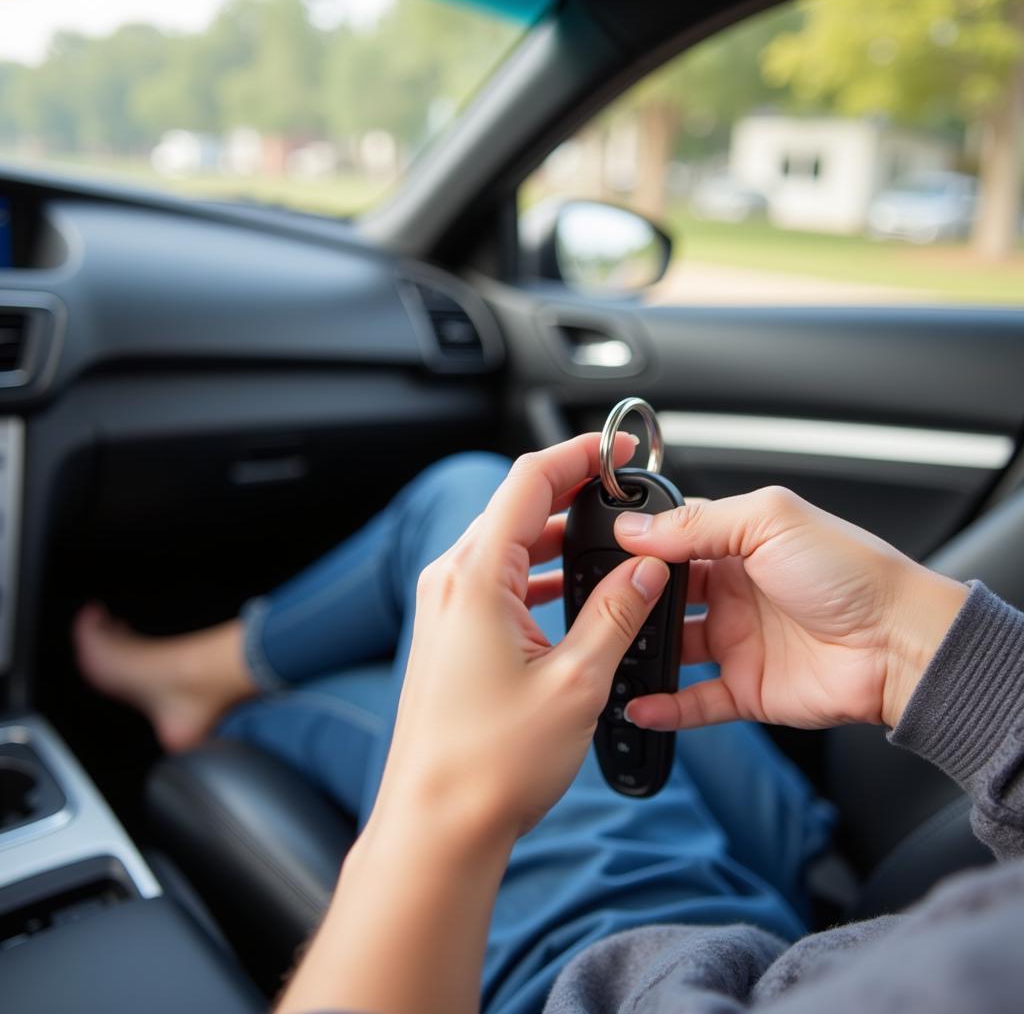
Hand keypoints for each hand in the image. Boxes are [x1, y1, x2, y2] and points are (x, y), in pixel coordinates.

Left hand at [373, 432, 668, 843]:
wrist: (436, 825)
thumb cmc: (490, 764)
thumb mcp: (576, 681)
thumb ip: (617, 612)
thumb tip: (648, 568)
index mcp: (477, 578)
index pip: (529, 480)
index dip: (580, 452)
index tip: (619, 449)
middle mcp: (452, 581)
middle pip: (517, 506)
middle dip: (574, 492)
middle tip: (623, 492)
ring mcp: (445, 607)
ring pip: (509, 543)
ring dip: (558, 536)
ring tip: (608, 541)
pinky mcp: (450, 634)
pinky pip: (498, 580)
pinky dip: (538, 573)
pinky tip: (572, 590)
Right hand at [614, 486, 967, 731]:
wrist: (901, 645)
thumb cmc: (853, 573)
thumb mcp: (770, 521)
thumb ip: (698, 522)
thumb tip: (636, 528)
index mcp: (739, 545)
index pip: (673, 539)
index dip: (638, 543)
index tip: (601, 550)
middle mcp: (733, 592)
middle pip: (664, 596)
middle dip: (630, 599)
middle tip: (597, 604)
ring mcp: (738, 642)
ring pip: (671, 650)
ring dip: (639, 652)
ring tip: (605, 653)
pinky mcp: (747, 689)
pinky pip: (694, 702)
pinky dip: (664, 707)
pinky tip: (637, 704)